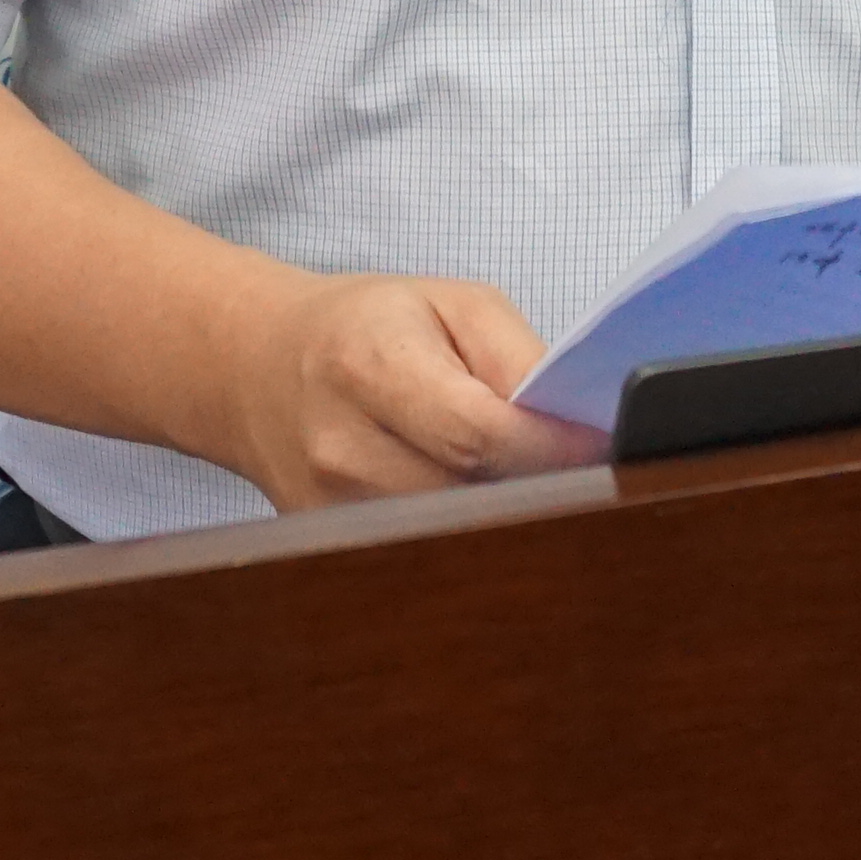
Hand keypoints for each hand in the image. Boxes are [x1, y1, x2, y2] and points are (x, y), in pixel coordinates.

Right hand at [205, 272, 602, 511]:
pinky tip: (481, 505)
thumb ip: (517, 357)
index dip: (553, 449)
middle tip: (578, 468)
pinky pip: (426, 556)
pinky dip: (468, 536)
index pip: (479, 434)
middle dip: (538, 486)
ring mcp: (330, 513)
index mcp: (369, 366)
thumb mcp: (450, 303)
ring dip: (506, 515)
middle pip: (473, 497)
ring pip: (456, 538)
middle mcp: (342, 449)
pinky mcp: (332, 550)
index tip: (604, 448)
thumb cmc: (364, 327)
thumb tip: (578, 423)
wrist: (256, 368)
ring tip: (526, 481)